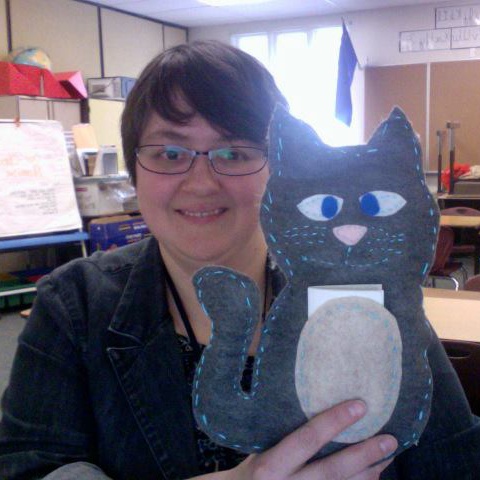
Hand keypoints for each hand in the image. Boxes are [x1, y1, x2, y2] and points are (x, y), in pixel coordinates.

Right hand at [229, 400, 396, 479]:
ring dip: (369, 474)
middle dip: (364, 455)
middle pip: (332, 471)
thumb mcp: (260, 450)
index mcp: (270, 466)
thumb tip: (321, 407)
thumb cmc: (252, 472)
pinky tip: (373, 476)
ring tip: (388, 455)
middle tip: (390, 439)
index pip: (306, 440)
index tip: (360, 405)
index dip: (334, 422)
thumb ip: (285, 436)